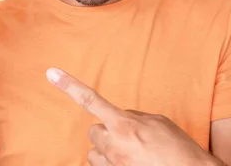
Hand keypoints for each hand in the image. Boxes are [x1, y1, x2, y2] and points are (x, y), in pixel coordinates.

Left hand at [46, 68, 223, 165]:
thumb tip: (120, 116)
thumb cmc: (178, 148)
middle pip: (93, 131)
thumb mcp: (158, 121)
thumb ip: (133, 116)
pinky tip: (129, 162)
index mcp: (124, 124)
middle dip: (106, 131)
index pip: (89, 100)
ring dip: (107, 150)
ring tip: (131, 153)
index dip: (69, 85)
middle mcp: (113, 145)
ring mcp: (112, 165)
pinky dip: (111, 164)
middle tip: (128, 136)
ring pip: (94, 152)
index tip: (52, 73)